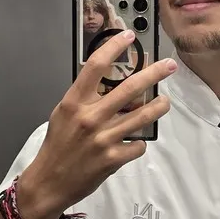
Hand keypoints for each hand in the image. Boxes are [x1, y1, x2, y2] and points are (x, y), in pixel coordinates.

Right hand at [16, 30, 175, 218]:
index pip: (96, 66)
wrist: (49, 182)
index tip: (129, 36)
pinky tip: (135, 142)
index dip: (115, 46)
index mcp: (74, 102)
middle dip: (155, 73)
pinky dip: (140, 141)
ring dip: (159, 106)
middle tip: (169, 66)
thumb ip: (85, 98)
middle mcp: (91, 117)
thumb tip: (109, 83)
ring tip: (164, 102)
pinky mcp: (114, 159)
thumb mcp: (63, 114)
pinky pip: (139, 144)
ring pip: (144, 116)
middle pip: (130, 88)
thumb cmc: (57, 145)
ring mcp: (104, 139)